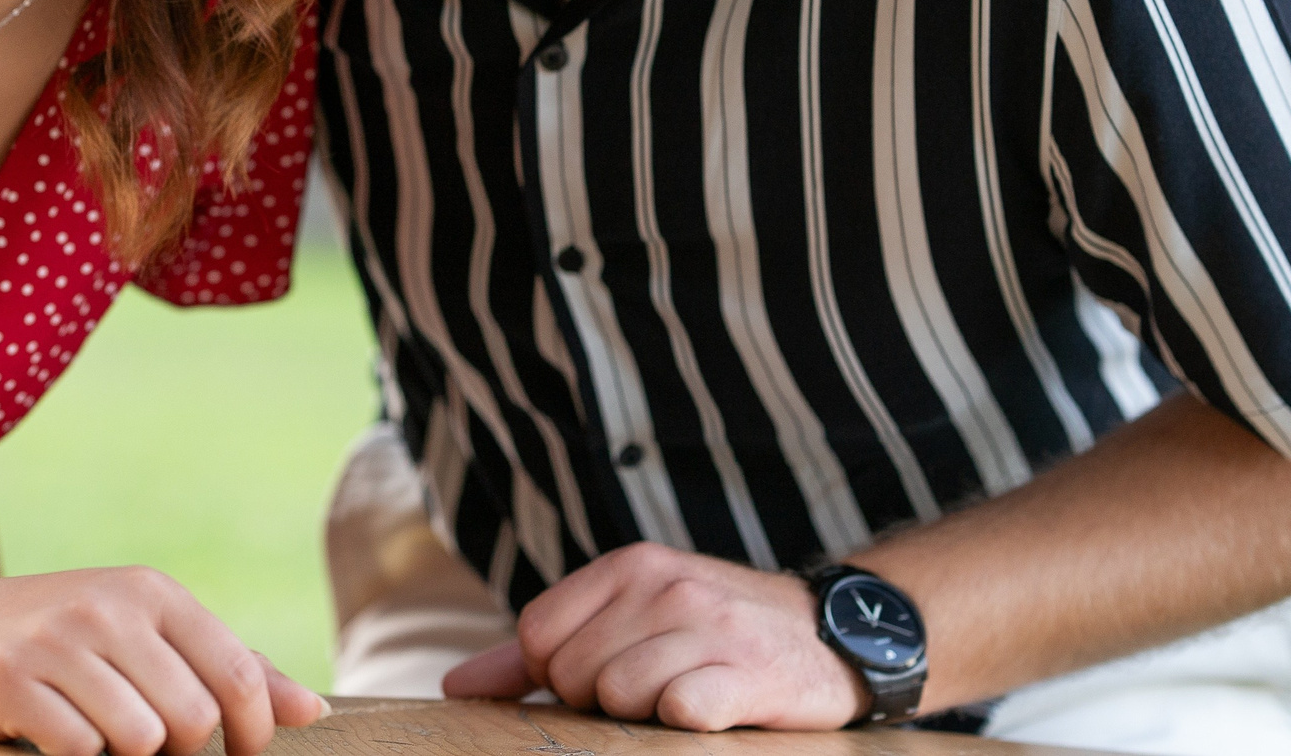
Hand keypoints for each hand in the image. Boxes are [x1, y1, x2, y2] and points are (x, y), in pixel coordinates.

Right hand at [0, 566, 326, 755]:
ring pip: (139, 739)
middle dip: (177, 751)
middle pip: (192, 718)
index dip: (253, 734)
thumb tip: (312, 712)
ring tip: (97, 734)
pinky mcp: (7, 677)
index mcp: (153, 592)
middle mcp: (109, 606)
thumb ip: (227, 670)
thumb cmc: (67, 642)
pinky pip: (78, 749)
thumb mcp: (148, 637)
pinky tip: (54, 733)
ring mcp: (56, 638)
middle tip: (142, 743)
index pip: (239, 674)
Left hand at [440, 542, 868, 730]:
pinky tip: (712, 709)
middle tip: (655, 686)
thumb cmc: (714, 630)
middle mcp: (666, 587)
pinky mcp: (750, 677)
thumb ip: (535, 653)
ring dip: (644, 716)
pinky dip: (686, 722)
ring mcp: (710, 629)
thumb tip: (457, 688)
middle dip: (600, 700)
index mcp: (629, 567)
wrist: (834, 634)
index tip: (603, 675)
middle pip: (571, 675)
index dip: (557, 674)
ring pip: (618, 698)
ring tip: (686, 695)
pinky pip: (679, 712)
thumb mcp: (629, 617)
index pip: (536, 636)